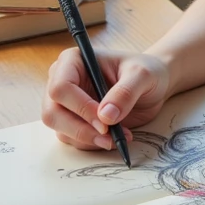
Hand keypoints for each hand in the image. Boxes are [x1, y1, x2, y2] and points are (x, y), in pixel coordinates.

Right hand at [41, 49, 170, 150]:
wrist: (152, 85)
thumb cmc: (145, 71)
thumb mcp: (142, 75)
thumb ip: (125, 92)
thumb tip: (105, 116)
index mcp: (73, 61)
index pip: (60, 88)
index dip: (80, 108)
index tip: (105, 122)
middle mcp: (62, 80)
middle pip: (52, 113)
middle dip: (81, 130)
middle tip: (109, 137)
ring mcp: (65, 103)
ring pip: (61, 130)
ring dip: (89, 140)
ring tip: (120, 136)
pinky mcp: (73, 120)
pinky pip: (72, 139)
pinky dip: (93, 144)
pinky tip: (115, 138)